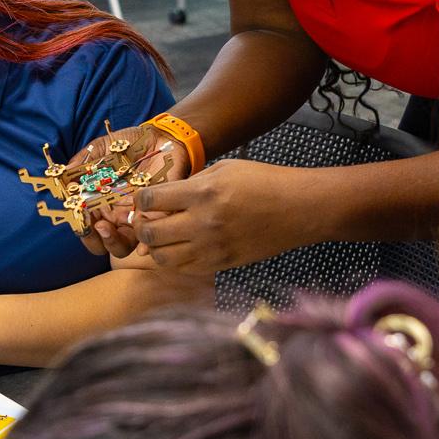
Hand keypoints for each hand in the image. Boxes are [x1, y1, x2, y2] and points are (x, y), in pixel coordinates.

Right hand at [57, 121, 191, 257]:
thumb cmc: (130, 144)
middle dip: (97, 240)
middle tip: (98, 225)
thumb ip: (84, 160)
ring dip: (114, 242)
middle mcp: (117, 215)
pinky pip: (152, 236)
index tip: (79, 215)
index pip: (85, 226)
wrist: (161, 136)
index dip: (81, 226)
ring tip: (111, 228)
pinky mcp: (158, 215)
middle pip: (103, 244)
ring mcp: (136, 217)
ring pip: (124, 246)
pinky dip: (147, 244)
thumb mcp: (104, 147)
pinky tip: (142, 240)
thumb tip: (64, 173)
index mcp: (100, 202)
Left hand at [129, 159, 314, 273]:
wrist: (299, 209)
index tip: (145, 200)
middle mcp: (203, 222)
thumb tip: (161, 199)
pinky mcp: (222, 264)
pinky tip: (183, 248)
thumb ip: (190, 184)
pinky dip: (176, 261)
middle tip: (148, 220)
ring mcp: (212, 247)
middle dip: (143, 226)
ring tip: (164, 237)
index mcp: (203, 192)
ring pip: (163, 258)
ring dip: (157, 248)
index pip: (150, 200)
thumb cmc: (263, 181)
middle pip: (150, 234)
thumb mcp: (224, 169)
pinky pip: (185, 269)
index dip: (140, 200)